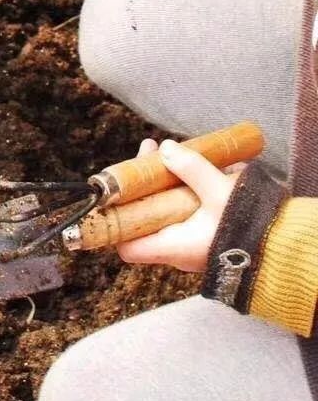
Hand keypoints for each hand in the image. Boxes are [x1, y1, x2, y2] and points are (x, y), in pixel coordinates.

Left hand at [116, 138, 243, 272]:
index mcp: (171, 246)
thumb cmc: (249, 227)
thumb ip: (191, 168)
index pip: (125, 245)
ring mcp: (192, 244)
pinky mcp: (207, 236)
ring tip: (171, 151)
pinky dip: (184, 191)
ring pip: (166, 213)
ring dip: (165, 183)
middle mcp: (177, 250)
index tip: (116, 189)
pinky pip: (185, 214)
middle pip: (145, 218)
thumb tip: (167, 150)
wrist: (285, 249)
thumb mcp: (219, 191)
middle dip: (144, 184)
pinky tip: (194, 168)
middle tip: (152, 152)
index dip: (114, 220)